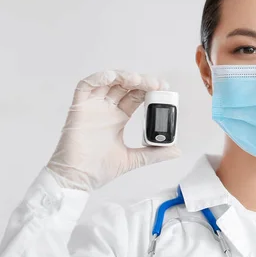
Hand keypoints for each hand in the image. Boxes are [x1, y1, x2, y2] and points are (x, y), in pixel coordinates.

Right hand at [45, 70, 180, 191]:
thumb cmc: (98, 170)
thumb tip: (177, 151)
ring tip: (138, 80)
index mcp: (118, 118)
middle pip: (125, 86)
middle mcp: (106, 109)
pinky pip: (85, 86)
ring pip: (108, 82)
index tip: (163, 88)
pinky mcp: (78, 109)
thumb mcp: (134, 159)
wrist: (77, 180)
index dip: (149, 89)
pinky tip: (112, 78)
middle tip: (156, 84)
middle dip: (141, 81)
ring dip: (123, 76)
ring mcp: (92, 107)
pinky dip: (98, 78)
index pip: (136, 96)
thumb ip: (155, 153)